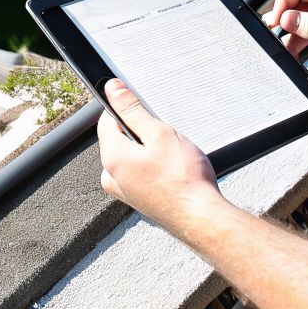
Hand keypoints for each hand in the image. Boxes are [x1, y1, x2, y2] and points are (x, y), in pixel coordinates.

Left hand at [97, 79, 225, 231]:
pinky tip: (173, 171)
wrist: (202, 218)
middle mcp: (113, 177)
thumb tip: (113, 90)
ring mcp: (125, 191)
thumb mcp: (159, 133)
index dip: (123, 107)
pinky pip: (140, 172)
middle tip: (164, 137)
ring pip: (131, 156)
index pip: (106, 120)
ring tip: (172, 157)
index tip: (138, 102)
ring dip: (149, 150)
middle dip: (141, 131)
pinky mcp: (139, 199)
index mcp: (112, 159)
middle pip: (119, 139)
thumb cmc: (185, 180)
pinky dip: (154, 166)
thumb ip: (132, 110)